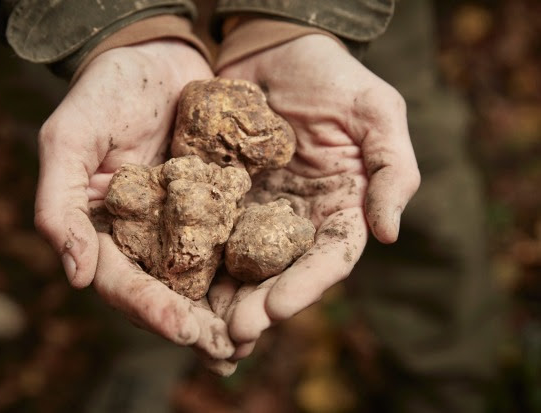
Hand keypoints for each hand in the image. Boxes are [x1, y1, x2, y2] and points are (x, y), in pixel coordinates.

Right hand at [34, 40, 234, 359]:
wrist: (158, 57)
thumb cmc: (107, 90)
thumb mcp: (70, 136)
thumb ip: (60, 203)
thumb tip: (73, 275)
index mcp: (103, 229)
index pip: (120, 280)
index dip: (147, 307)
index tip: (181, 327)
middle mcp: (142, 237)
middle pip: (163, 293)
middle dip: (192, 326)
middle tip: (226, 351)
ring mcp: (180, 227)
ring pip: (199, 282)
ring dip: (222, 316)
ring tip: (249, 343)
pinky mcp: (216, 210)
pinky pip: (230, 247)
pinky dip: (246, 275)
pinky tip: (270, 298)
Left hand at [208, 34, 419, 368]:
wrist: (276, 46)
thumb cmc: (332, 76)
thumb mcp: (377, 112)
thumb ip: (392, 169)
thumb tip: (389, 234)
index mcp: (339, 208)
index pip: (328, 259)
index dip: (305, 287)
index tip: (277, 310)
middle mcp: (296, 219)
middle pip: (281, 272)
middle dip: (259, 305)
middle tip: (233, 332)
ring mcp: (256, 210)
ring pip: (242, 263)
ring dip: (224, 297)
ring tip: (202, 325)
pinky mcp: (219, 194)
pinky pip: (206, 229)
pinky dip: (194, 258)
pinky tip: (175, 281)